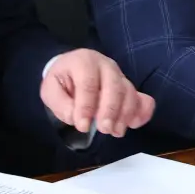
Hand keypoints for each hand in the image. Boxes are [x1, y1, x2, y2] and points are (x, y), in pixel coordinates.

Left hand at [40, 49, 154, 138]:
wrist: (72, 69)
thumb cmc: (62, 80)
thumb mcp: (51, 88)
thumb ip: (60, 102)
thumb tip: (74, 117)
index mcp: (84, 62)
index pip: (88, 83)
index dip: (86, 106)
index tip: (83, 126)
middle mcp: (106, 65)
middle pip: (114, 86)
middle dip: (110, 110)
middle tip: (104, 129)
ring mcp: (121, 76)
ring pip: (129, 92)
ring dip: (125, 114)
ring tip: (116, 131)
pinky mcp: (129, 88)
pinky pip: (143, 98)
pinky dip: (142, 112)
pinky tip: (133, 124)